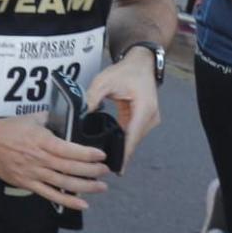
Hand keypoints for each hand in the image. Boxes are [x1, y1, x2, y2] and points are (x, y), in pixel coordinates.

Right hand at [0, 115, 109, 211]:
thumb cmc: (9, 128)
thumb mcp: (33, 118)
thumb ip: (52, 119)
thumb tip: (68, 117)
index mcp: (42, 141)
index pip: (70, 150)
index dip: (88, 154)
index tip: (101, 155)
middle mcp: (40, 159)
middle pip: (71, 168)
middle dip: (92, 171)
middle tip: (105, 171)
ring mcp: (34, 173)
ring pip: (64, 183)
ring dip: (86, 186)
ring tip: (101, 187)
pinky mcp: (28, 183)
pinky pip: (50, 195)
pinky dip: (67, 201)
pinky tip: (82, 204)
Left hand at [85, 48, 161, 169]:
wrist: (140, 64)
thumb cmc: (125, 71)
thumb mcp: (104, 81)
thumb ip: (92, 98)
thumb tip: (81, 115)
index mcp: (145, 107)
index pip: (133, 135)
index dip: (124, 152)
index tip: (117, 168)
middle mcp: (150, 116)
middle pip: (133, 140)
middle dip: (120, 154)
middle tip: (102, 168)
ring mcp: (149, 119)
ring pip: (133, 139)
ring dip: (122, 148)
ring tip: (104, 162)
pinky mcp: (144, 120)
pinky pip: (132, 134)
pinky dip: (122, 141)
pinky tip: (111, 150)